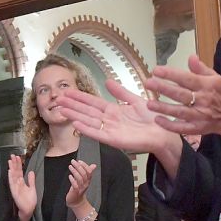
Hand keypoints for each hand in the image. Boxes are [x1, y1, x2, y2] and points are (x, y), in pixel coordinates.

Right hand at [7, 155, 36, 220]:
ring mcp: (15, 187)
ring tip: (10, 161)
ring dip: (11, 168)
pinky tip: (10, 171)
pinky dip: (11, 177)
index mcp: (21, 182)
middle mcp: (17, 183)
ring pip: (13, 175)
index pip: (19, 171)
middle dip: (14, 163)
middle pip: (15, 171)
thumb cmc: (30, 200)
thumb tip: (30, 171)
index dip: (18, 164)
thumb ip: (31, 180)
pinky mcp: (14, 191)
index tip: (17, 157)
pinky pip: (12, 183)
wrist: (29, 209)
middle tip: (12, 155)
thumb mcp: (32, 188)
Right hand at [58, 81, 183, 170]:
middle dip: (72, 106)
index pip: (92, 102)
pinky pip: (97, 134)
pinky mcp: (114, 140)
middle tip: (58, 100)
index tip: (67, 92)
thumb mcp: (135, 100)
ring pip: (88, 121)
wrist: (163, 133)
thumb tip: (107, 80)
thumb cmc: (152, 118)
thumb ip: (120, 92)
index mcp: (113, 110)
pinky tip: (75, 124)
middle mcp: (109, 120)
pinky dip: (86, 129)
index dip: (79, 97)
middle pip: (86, 111)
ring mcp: (110, 130)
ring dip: (75, 116)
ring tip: (61, 110)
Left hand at [65, 158, 95, 208]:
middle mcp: (85, 184)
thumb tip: (94, 165)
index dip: (85, 165)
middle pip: (84, 174)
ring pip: (80, 178)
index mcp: (88, 180)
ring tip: (70, 166)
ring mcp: (81, 188)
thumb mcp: (84, 180)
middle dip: (78, 166)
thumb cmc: (79, 189)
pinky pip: (75, 185)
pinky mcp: (75, 192)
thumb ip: (88, 172)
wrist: (76, 201)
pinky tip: (69, 176)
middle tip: (73, 161)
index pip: (89, 171)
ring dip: (74, 171)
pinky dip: (72, 180)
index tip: (79, 161)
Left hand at [144, 54, 220, 143]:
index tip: (156, 70)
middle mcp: (203, 100)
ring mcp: (200, 116)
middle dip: (164, 88)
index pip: (187, 78)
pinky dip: (170, 125)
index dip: (171, 74)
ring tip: (149, 103)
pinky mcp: (198, 128)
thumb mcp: (214, 78)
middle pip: (181, 94)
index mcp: (207, 86)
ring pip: (180, 112)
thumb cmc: (219, 94)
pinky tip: (158, 120)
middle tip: (148, 83)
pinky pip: (182, 128)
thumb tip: (191, 57)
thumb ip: (201, 68)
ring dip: (164, 108)